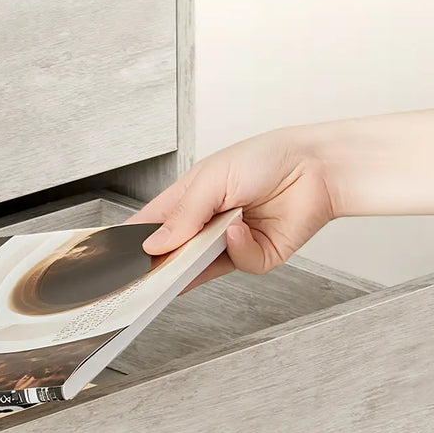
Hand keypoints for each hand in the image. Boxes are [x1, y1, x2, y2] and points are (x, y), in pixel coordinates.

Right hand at [126, 127, 336, 286]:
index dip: (134, 241)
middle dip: (159, 263)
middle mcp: (206, 224)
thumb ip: (182, 214)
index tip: (116, 258)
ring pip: (199, 267)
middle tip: (141, 274)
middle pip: (173, 252)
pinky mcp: (254, 257)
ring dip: (192, 264)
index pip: (152, 225)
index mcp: (189, 199)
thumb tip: (154, 245)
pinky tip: (239, 230)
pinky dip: (237, 249)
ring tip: (182, 260)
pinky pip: (236, 263)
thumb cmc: (266, 158)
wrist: (317, 168)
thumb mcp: (212, 179)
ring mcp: (228, 243)